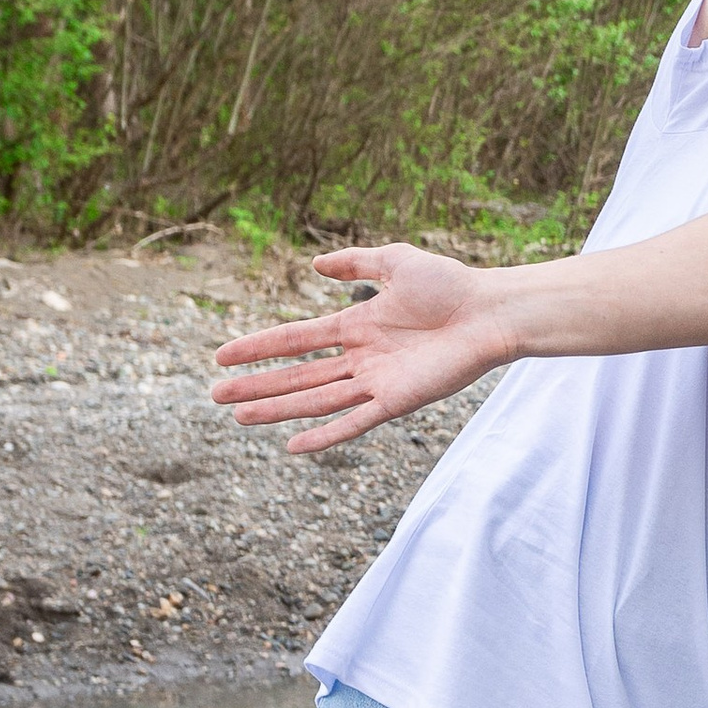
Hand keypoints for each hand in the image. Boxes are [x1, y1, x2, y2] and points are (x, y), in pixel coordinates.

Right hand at [212, 245, 522, 453]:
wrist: (491, 311)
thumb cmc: (452, 285)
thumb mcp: (397, 261)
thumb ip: (357, 262)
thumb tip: (315, 264)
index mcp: (356, 325)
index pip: (296, 340)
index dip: (258, 347)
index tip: (221, 356)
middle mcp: (361, 357)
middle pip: (297, 375)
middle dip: (257, 386)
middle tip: (216, 396)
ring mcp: (377, 382)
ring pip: (316, 399)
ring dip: (278, 409)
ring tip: (238, 417)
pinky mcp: (398, 401)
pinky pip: (355, 422)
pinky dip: (325, 435)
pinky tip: (293, 446)